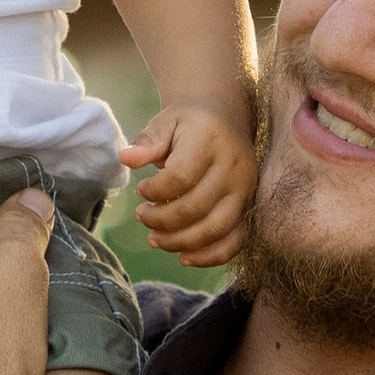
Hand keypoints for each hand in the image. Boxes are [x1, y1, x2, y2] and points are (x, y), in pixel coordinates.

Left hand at [117, 100, 254, 268]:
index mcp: (210, 142)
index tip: (141, 190)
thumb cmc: (189, 122)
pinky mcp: (249, 206)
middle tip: (142, 216)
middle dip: (161, 220)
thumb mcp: (165, 122)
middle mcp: (233, 167)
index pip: (180, 177)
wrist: (225, 116)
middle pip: (196, 208)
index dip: (155, 191)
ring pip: (216, 229)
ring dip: (181, 241)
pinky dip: (210, 256)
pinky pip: (236, 240)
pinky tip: (184, 257)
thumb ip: (147, 141)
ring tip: (155, 239)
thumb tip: (126, 159)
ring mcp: (245, 190)